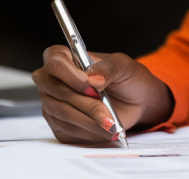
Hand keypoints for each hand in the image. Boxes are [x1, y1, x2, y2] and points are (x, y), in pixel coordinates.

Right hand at [32, 45, 172, 143]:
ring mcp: (53, 104)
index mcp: (65, 58)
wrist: (136, 102)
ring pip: (63, 114)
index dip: (72, 76)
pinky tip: (104, 129)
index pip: (55, 63)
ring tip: (111, 124)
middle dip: (87, 104)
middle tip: (109, 114)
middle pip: (58, 92)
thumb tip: (92, 78)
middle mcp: (53, 80)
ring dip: (90, 121)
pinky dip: (89, 132)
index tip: (93, 87)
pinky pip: (68, 131)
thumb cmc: (126, 78)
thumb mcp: (123, 66)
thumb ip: (108, 68)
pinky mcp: (59, 125)